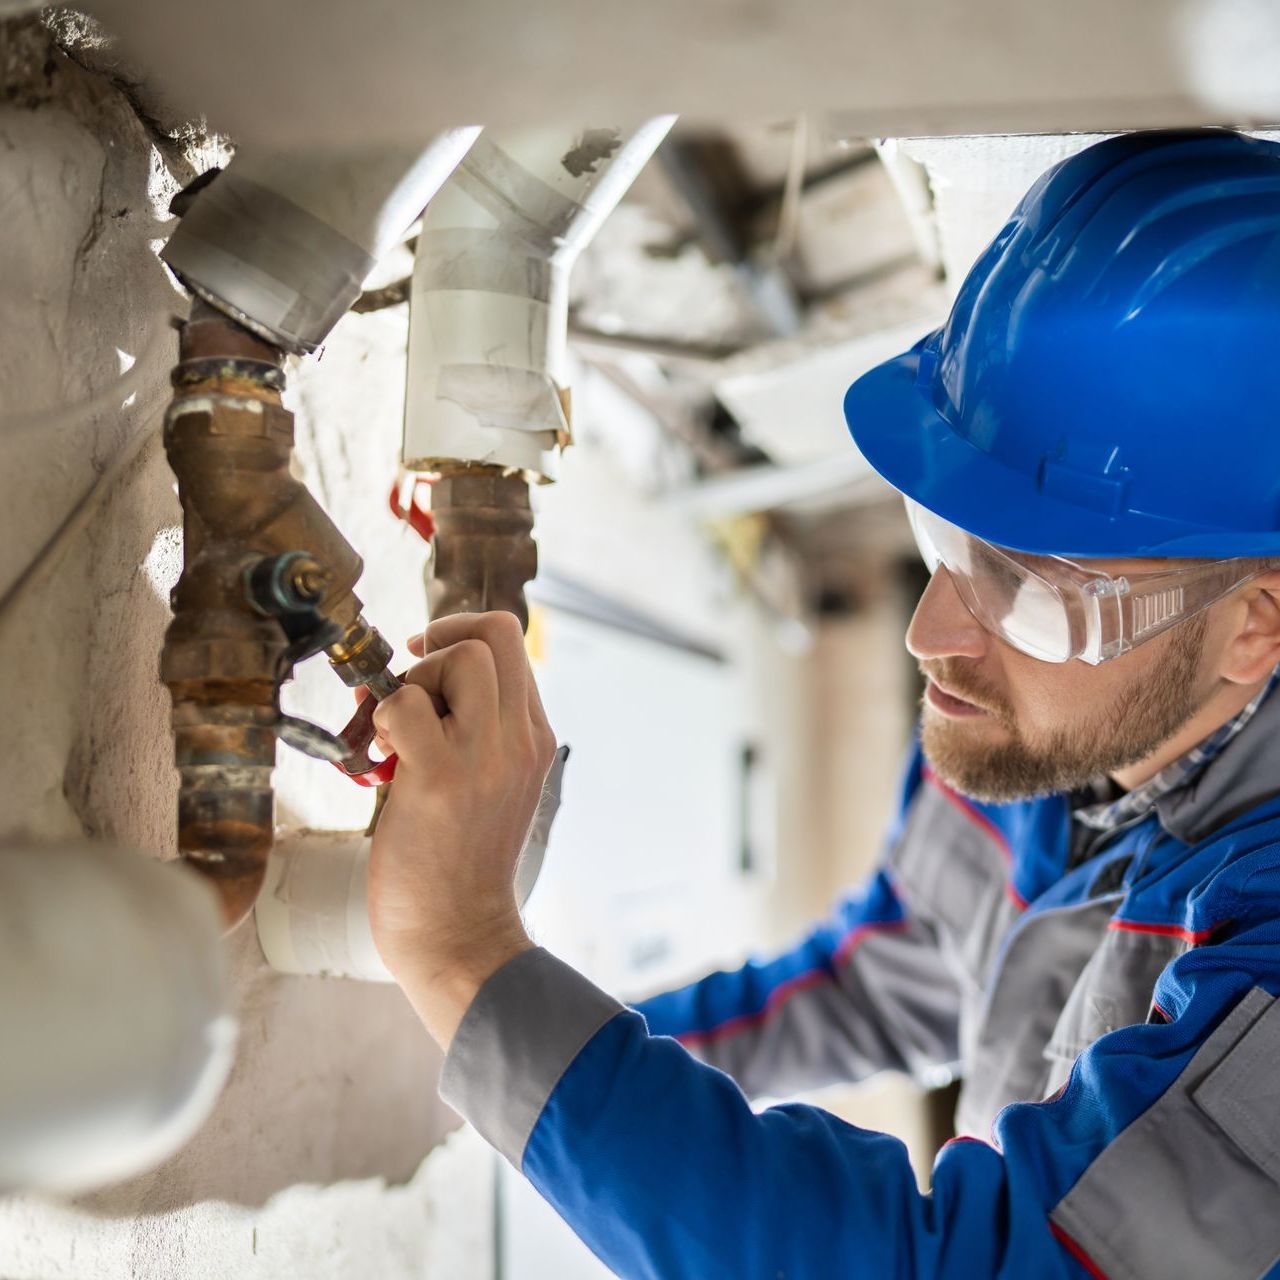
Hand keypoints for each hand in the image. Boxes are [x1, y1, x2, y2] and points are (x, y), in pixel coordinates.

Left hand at [367, 611, 557, 1047]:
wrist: (458, 934)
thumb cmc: (459, 864)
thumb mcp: (491, 785)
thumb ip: (474, 732)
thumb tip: (415, 682)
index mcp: (534, 738)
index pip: (512, 642)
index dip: (461, 634)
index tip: (425, 660)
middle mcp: (519, 740)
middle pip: (492, 634)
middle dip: (437, 647)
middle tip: (408, 691)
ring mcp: (485, 758)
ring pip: (458, 659)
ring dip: (412, 682)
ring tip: (395, 734)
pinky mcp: (441, 779)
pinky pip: (404, 705)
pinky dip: (382, 719)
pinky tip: (381, 759)